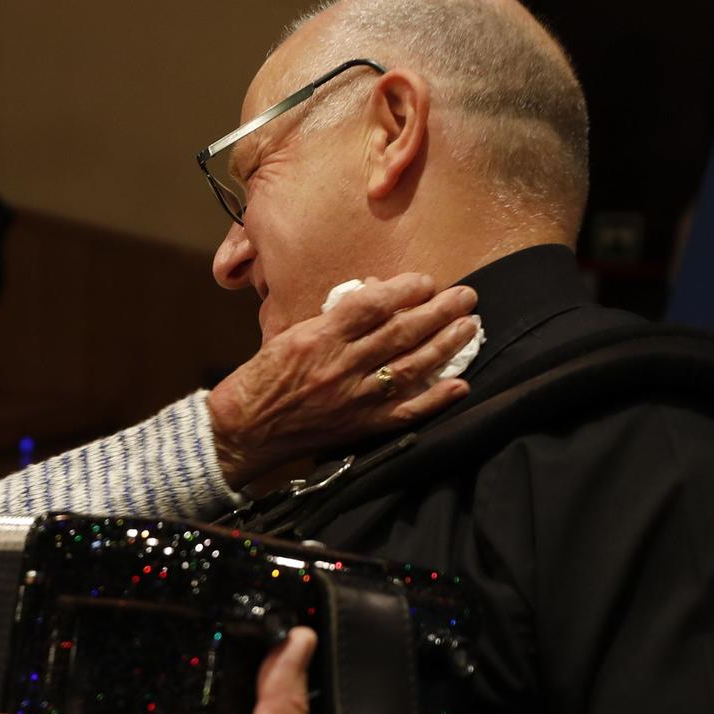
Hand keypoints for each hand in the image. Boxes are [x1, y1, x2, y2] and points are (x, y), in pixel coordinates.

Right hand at [206, 275, 477, 485]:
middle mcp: (340, 365)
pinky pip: (406, 412)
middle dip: (438, 311)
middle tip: (466, 296)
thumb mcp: (289, 335)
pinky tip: (460, 385)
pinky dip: (435, 399)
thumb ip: (331, 318)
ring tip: (470, 327)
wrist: (243, 431)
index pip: (371, 305)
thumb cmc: (262, 379)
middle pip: (400, 332)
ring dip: (445, 345)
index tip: (425, 281)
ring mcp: (354, 398)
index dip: (403, 290)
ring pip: (410, 367)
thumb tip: (373, 295)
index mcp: (318, 337)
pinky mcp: (360, 426)